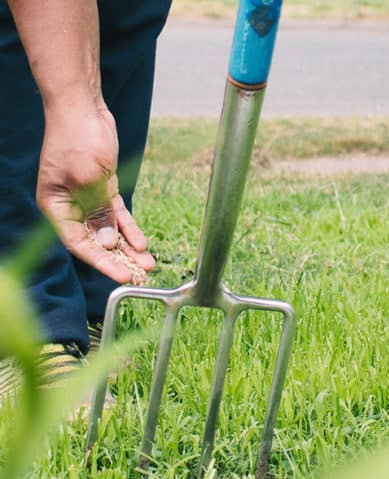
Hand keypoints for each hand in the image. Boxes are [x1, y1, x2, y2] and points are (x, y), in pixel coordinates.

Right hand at [36, 98, 154, 283]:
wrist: (82, 109)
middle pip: (96, 241)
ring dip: (128, 247)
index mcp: (56, 207)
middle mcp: (69, 207)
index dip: (103, 263)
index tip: (124, 276)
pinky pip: (116, 215)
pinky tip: (142, 242)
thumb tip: (109, 244)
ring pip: (109, 230)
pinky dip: (129, 228)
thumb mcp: (90, 180)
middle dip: (120, 258)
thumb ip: (100, 213)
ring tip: (149, 263)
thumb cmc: (78, 140)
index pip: (80, 244)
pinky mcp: (102, 189)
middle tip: (143, 272)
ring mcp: (87, 199)